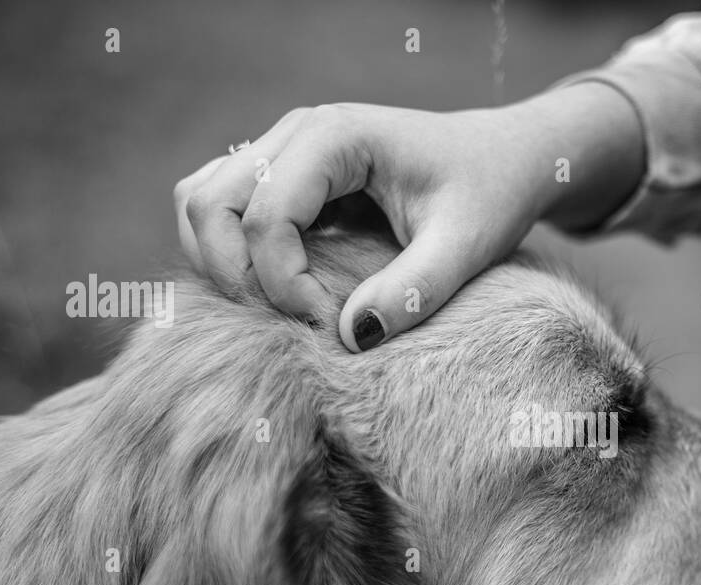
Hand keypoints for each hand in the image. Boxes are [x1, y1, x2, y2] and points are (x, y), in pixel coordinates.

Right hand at [173, 85, 642, 350]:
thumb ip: (414, 290)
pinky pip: (217, 208)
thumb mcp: (466, 247)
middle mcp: (295, 133)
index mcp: (336, 138)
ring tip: (283, 308)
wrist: (501, 161)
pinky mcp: (278, 173)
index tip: (332, 325)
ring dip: (222, 265)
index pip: (266, 217)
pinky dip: (227, 253)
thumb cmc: (488, 196)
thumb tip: (351, 336)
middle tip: (295, 322)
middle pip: (209, 205)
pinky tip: (279, 289)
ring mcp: (279, 148)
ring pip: (199, 203)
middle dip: (238, 278)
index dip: (286, 285)